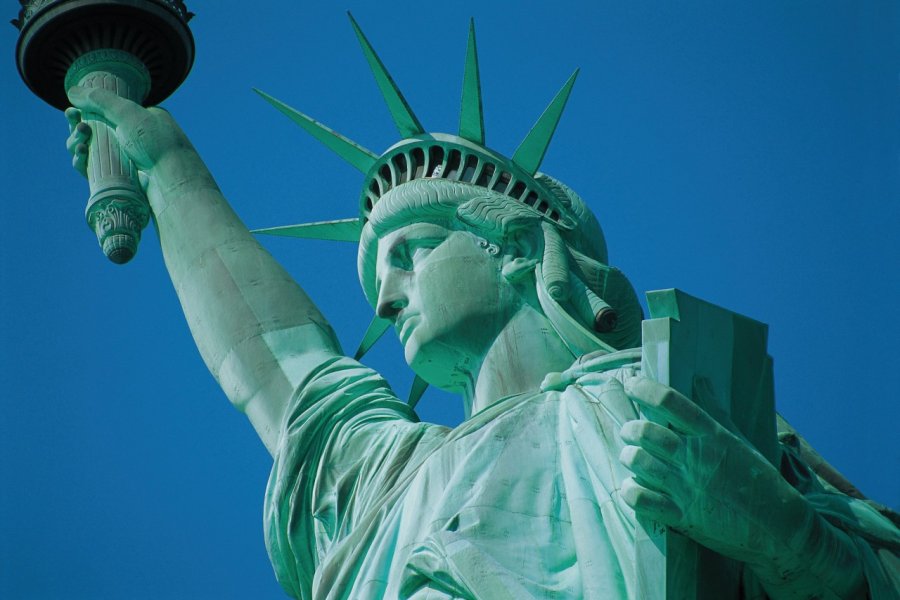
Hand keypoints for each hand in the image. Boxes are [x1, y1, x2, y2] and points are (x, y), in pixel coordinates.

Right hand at [65, 86, 191, 174]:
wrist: (172, 181)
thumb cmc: (156, 144)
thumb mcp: (129, 113)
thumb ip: (100, 100)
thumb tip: (72, 91)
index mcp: (141, 119)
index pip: (106, 112)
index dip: (85, 111)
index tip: (72, 111)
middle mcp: (134, 138)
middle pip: (94, 131)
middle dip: (79, 128)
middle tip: (77, 126)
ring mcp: (126, 160)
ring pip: (91, 151)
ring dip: (77, 144)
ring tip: (79, 144)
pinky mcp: (120, 179)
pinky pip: (95, 170)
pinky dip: (83, 163)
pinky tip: (80, 158)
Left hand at [619, 376, 807, 563]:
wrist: (779, 525)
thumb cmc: (757, 478)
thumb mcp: (737, 439)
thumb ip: (714, 410)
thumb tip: (700, 381)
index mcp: (710, 435)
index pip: (670, 401)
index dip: (644, 388)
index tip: (631, 383)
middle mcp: (695, 458)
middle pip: (646, 432)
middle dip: (630, 429)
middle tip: (629, 431)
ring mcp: (687, 488)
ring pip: (639, 462)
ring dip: (629, 457)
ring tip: (632, 457)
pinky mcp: (682, 516)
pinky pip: (642, 500)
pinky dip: (631, 492)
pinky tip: (634, 488)